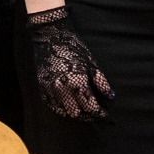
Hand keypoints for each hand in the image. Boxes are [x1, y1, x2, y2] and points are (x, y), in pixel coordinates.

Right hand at [26, 6, 113, 120]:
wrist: (49, 37)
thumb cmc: (73, 48)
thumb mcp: (91, 63)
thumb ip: (101, 82)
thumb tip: (110, 96)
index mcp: (77, 82)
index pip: (91, 107)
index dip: (100, 113)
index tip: (106, 115)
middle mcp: (63, 89)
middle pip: (77, 114)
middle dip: (88, 115)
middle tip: (95, 114)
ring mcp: (50, 89)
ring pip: (64, 112)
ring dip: (76, 113)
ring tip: (84, 111)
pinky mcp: (42, 87)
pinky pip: (53, 106)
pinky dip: (63, 109)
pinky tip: (70, 106)